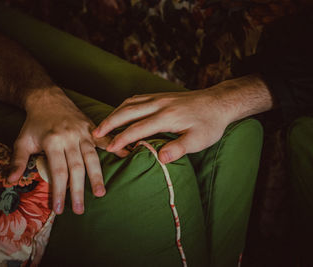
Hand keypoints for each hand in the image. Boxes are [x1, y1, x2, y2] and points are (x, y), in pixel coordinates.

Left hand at [7, 87, 126, 214]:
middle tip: (79, 210)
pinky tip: (126, 155)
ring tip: (100, 193)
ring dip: (97, 176)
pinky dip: (115, 147)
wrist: (47, 98)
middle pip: (76, 168)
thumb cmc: (35, 123)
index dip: (59, 191)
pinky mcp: (92, 127)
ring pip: (92, 157)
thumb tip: (9, 182)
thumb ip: (17, 162)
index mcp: (52, 141)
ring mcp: (83, 132)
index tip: (60, 209)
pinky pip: (104, 139)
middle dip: (78, 190)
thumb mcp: (22, 141)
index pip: (58, 171)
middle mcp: (69, 137)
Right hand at [93, 87, 234, 163]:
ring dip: (114, 113)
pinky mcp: (160, 96)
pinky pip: (136, 99)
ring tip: (102, 126)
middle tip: (95, 134)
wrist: (218, 102)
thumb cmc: (210, 124)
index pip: (138, 128)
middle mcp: (159, 104)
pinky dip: (123, 106)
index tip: (109, 148)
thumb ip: (179, 148)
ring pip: (129, 103)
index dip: (122, 139)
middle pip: (127, 111)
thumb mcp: (199, 140)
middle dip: (109, 123)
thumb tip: (159, 158)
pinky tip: (120, 113)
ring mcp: (158, 97)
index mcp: (167, 116)